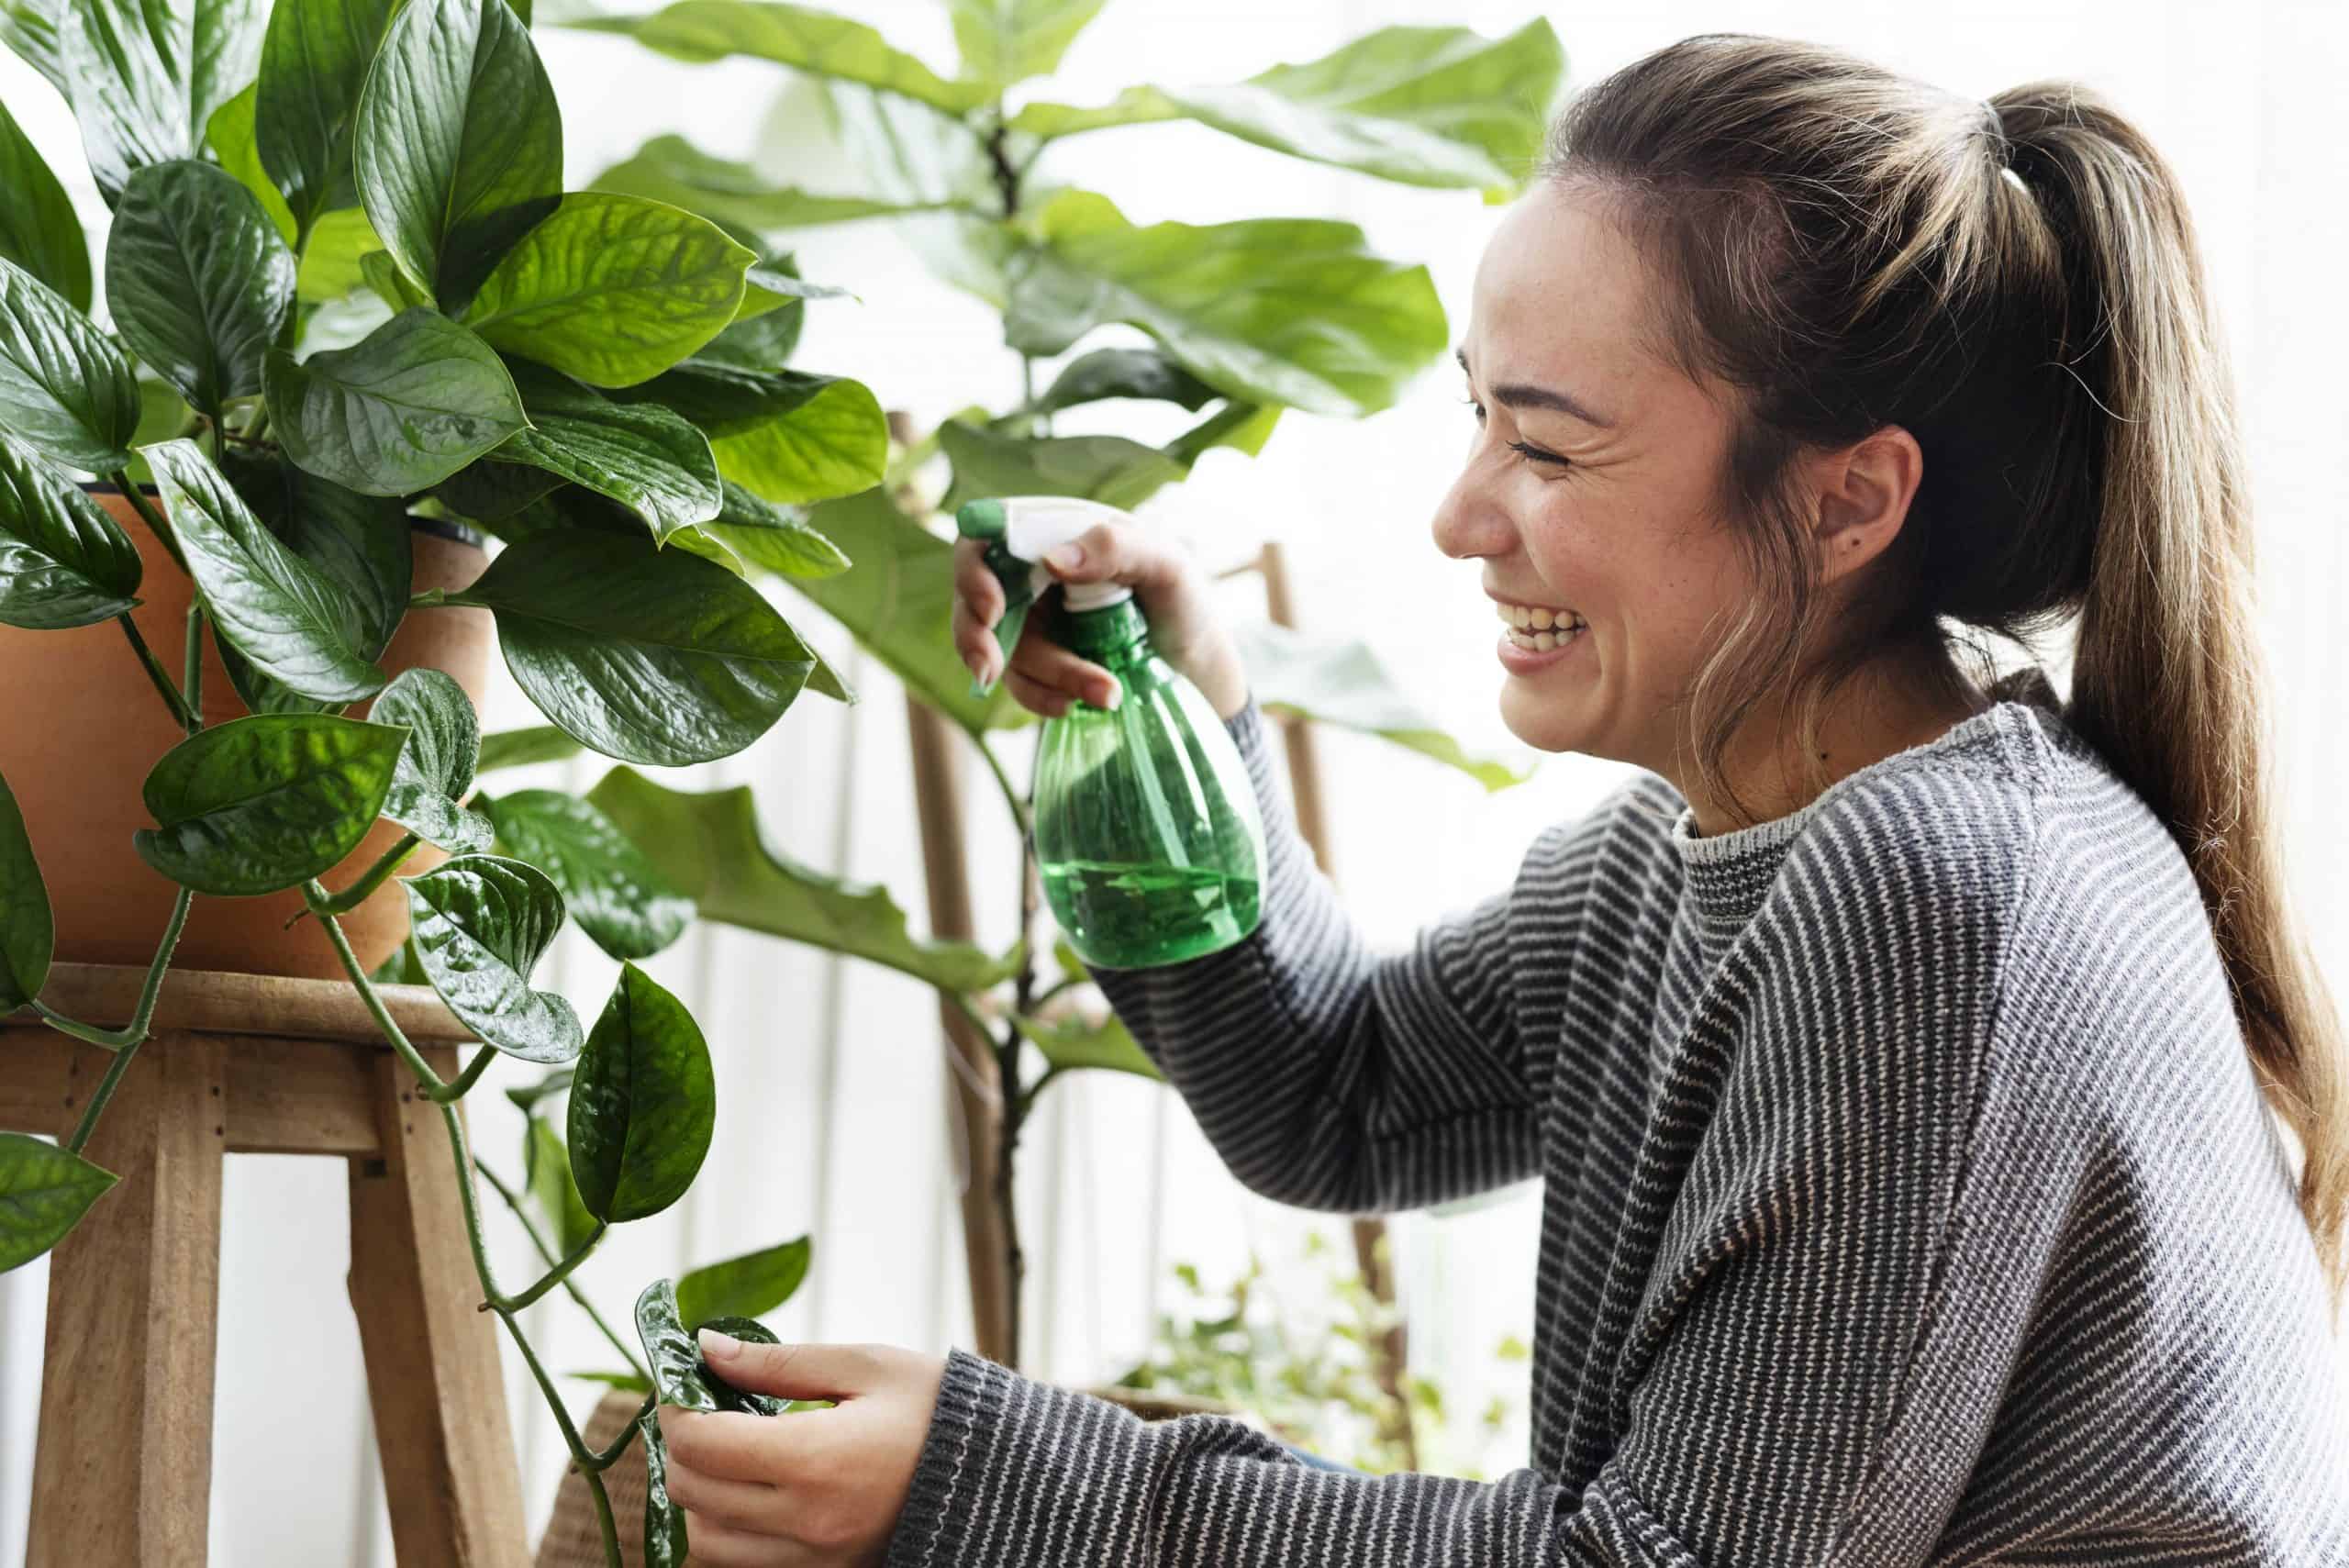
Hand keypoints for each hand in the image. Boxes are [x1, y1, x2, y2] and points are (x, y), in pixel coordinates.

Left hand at [654, 1334, 946, 1566]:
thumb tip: (708, 1348)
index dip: (676, 1410)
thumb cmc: (937, 1410)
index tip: (684, 1385)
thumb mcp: (864, 1366)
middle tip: (699, 1413)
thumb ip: (778, 1363)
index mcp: (816, 1459)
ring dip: (699, 1499)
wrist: (1002, 1474)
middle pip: (693, 1496)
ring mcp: (816, 1560)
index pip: (703, 1444)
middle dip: (682, 1449)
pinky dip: (727, 1535)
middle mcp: (807, 1521)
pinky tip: (749, 1494)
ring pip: (707, 1545)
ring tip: (724, 1457)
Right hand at [951, 518, 1249, 721]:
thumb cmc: (1184, 602)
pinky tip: (1075, 706)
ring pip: (1001, 651)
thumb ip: (1115, 548)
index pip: (989, 537)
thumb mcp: (1166, 566)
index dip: (972, 570)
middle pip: (973, 599)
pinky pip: (1018, 684)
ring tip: (1106, 693)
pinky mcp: (1040, 666)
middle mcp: (1034, 577)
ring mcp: (1033, 624)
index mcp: (1055, 535)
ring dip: (1045, 676)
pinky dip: (1041, 698)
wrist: (1199, 669)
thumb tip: (1053, 559)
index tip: (993, 608)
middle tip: (990, 668)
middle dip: (975, 637)